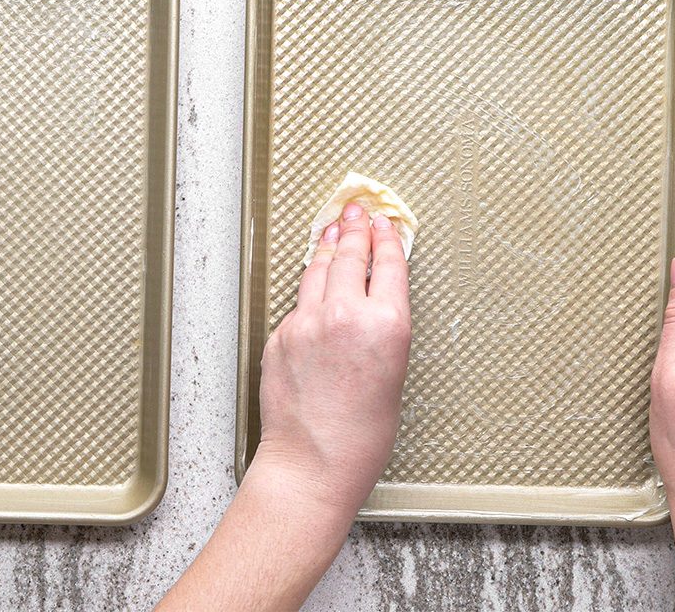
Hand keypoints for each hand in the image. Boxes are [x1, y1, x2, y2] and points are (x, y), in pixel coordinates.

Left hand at [157, 202, 411, 610]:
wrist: (313, 463)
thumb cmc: (361, 436)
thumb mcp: (393, 374)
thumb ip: (382, 330)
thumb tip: (372, 302)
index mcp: (386, 326)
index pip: (388, 265)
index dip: (387, 239)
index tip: (385, 223)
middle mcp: (346, 315)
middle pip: (350, 256)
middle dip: (355, 229)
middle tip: (356, 211)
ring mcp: (307, 323)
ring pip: (318, 270)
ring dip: (327, 246)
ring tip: (332, 228)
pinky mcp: (281, 335)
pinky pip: (299, 303)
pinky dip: (309, 289)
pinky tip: (313, 280)